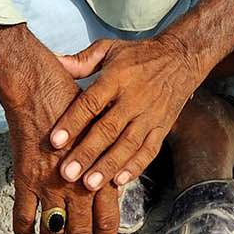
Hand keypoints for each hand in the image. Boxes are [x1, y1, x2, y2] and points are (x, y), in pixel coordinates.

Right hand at [0, 43, 122, 233]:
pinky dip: (23, 228)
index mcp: (99, 174)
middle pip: (80, 231)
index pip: (108, 220)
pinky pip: (23, 213)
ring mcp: (50, 184)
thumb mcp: (101, 134)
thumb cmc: (74, 105)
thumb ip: (104, 164)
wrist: (39, 87)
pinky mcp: (25, 178)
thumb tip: (111, 189)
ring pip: (52, 229)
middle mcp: (77, 184)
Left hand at [48, 36, 206, 195]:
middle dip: (87, 153)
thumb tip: (53, 61)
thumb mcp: (108, 49)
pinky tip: (119, 181)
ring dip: (108, 166)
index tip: (55, 142)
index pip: (91, 102)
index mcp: (117, 77)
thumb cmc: (138, 56)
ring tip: (89, 184)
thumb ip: (80, 61)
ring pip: (128, 145)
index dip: (73, 123)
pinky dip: (135, 167)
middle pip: (108, 129)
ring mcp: (150, 115)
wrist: (180, 58)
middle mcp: (134, 98)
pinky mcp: (162, 127)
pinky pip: (149, 151)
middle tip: (68, 174)